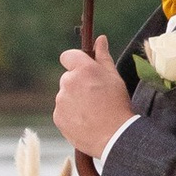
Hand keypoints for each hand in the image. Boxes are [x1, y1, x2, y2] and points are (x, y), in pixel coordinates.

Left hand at [54, 37, 134, 162]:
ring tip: (92, 112)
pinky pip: (62, 111)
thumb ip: (103, 56)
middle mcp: (68, 82)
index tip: (83, 70)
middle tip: (94, 97)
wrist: (115, 136)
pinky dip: (71, 115)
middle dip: (78, 84)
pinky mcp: (57, 117)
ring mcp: (61, 100)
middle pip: (68, 78)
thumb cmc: (117, 104)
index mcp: (82, 69)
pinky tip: (85, 121)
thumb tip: (100, 39)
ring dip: (74, 100)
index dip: (75, 62)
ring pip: (65, 95)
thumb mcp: (114, 77)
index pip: (67, 56)